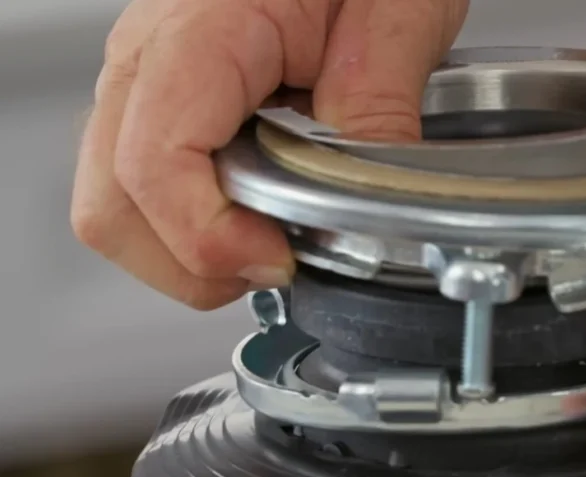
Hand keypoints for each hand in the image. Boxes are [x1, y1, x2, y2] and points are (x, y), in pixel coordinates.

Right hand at [71, 0, 468, 308]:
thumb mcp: (396, 16)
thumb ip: (379, 111)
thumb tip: (370, 209)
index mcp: (200, 31)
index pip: (151, 166)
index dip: (209, 238)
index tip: (281, 258)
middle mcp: (148, 58)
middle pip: (110, 206)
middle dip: (192, 262)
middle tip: (277, 261)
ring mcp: (146, 82)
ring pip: (115, 207)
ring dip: (189, 251)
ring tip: (268, 240)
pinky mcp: (162, 102)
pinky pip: (142, 187)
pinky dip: (191, 225)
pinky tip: (253, 211)